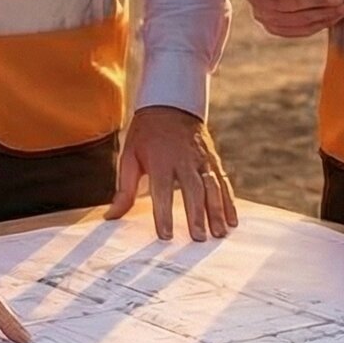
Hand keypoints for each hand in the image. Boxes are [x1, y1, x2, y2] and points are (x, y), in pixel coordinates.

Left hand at [106, 106, 237, 240]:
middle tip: (199, 238)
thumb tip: (111, 216)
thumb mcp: (129, 156)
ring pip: (212, 187)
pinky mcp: (213, 160)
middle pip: (192, 190)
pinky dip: (229, 201)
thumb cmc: (145, 135)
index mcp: (160, 160)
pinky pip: (223, 182)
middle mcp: (184, 159)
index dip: (163, 213)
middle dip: (197, 215)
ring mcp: (201, 159)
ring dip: (217, 211)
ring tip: (219, 233)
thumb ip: (124, 189)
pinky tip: (233, 220)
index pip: (162, 190)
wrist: (170, 104)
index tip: (165, 235)